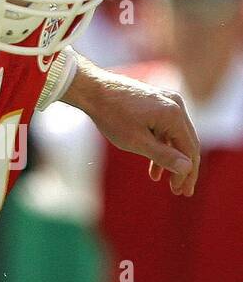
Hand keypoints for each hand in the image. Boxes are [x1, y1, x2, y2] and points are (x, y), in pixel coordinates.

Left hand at [64, 60, 199, 196]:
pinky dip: (160, 146)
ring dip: (170, 159)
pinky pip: (165, 127)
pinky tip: (153, 167)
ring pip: (174, 136)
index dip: (187, 174)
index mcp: (174, 114)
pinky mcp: (156, 101)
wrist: (91, 89)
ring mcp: (166, 101)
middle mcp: (175, 104)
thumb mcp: (137, 141)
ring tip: (164, 181)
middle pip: (186, 143)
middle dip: (182, 169)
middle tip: (179, 191)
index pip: (190, 150)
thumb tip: (187, 168)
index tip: (181, 192)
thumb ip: (164, 156)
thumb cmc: (111, 115)